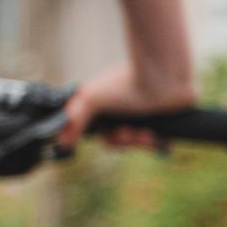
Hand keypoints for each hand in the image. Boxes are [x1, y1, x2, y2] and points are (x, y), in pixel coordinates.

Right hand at [59, 58, 194, 148]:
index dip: (103, 135)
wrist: (162, 82)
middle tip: (125, 132)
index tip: (104, 136)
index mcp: (109, 104)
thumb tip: (61, 142)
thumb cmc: (126, 84)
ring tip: (143, 132)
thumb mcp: (90, 99)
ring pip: (136, 143)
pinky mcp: (164, 125)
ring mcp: (145, 118)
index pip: (101, 129)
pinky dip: (153, 142)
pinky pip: (156, 144)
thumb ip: (73, 121)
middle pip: (117, 139)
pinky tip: (153, 134)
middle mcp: (126, 111)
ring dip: (136, 141)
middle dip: (120, 140)